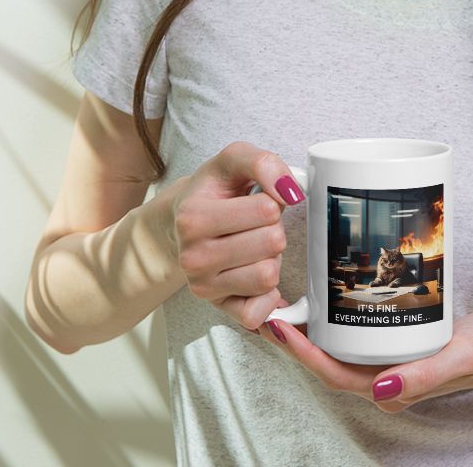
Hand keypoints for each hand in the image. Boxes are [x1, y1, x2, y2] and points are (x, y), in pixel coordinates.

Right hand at [167, 141, 304, 329]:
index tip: (254, 199)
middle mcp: (192, 257)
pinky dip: (267, 295)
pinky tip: (255, 273)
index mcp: (192, 217)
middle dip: (273, 229)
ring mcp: (202, 286)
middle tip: (254, 224)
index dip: (272, 200)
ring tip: (252, 245)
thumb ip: (264, 163)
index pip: (267, 209)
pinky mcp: (217, 308)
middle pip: (272, 243)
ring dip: (271, 258)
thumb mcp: (234, 159)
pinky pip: (257, 313)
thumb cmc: (213, 189)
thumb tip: (290, 191)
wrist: (182, 220)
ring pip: (269, 276)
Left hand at [256, 310, 472, 409]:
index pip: (334, 374)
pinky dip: (329, 325)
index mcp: (391, 389)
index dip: (302, 354)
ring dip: (307, 332)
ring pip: (335, 352)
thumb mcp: (461, 357)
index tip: (279, 325)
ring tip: (284, 302)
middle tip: (267, 306)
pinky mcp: (389, 349)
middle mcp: (381, 382)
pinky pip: (350, 341)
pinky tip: (320, 303)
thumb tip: (379, 390)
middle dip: (293, 341)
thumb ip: (424, 377)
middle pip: (326, 364)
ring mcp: (384, 366)